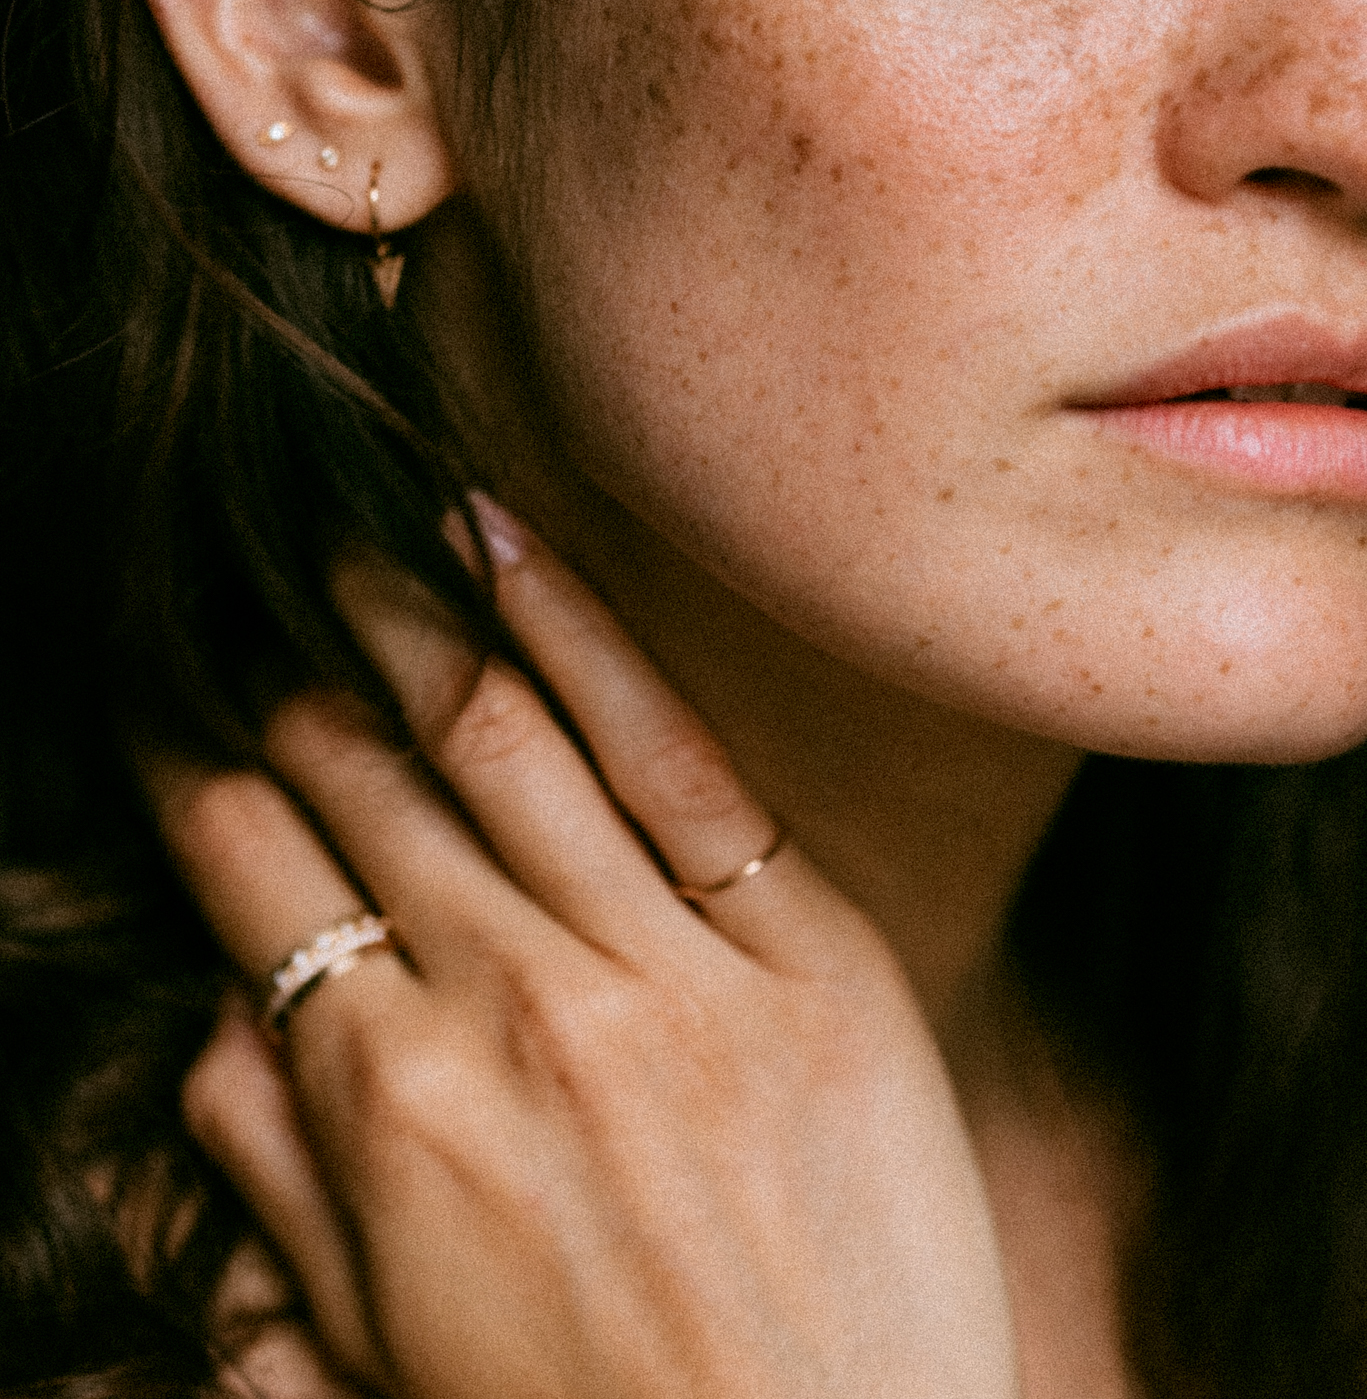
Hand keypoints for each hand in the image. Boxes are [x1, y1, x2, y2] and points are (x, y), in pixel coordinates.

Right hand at [150, 501, 1017, 1398]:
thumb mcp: (379, 1339)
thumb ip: (275, 1168)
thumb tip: (215, 1013)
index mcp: (388, 1105)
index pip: (249, 863)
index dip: (190, 760)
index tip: (170, 694)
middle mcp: (510, 1007)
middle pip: (357, 776)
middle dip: (286, 668)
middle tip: (255, 590)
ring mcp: (667, 970)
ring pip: (496, 734)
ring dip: (401, 615)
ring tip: (357, 542)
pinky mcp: (810, 953)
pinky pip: (673, 754)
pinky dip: (579, 631)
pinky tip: (504, 540)